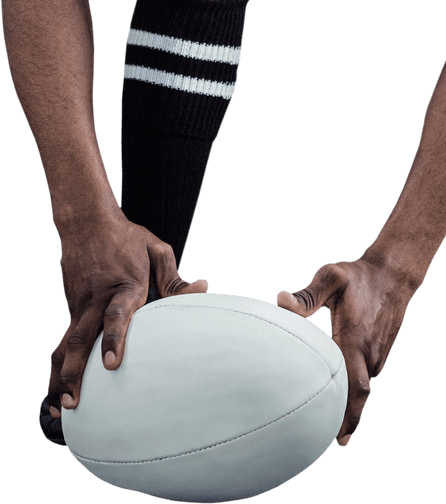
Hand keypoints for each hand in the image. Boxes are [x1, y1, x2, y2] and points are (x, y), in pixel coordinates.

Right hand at [46, 211, 207, 417]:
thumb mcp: (156, 250)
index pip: (118, 315)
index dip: (114, 339)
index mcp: (125, 284)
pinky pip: (64, 338)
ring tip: (61, 406)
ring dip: (61, 376)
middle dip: (76, 373)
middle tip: (74, 403)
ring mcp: (80, 304)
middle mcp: (98, 298)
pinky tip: (59, 387)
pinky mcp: (71, 307)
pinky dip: (59, 363)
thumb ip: (174, 277)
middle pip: (81, 339)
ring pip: (66, 344)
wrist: (86, 221)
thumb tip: (203, 287)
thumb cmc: (127, 238)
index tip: (110, 365)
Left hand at [278, 257, 416, 445]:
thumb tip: (280, 300)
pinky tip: (339, 392)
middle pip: (360, 397)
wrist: (394, 273)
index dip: (348, 416)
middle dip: (346, 421)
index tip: (337, 440)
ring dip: (348, 404)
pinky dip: (354, 389)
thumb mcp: (332, 277)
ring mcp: (378, 353)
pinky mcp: (381, 351)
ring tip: (326, 421)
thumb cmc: (359, 275)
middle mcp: (369, 352)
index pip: (355, 388)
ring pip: (362, 386)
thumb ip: (307, 294)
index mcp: (356, 339)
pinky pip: (366, 376)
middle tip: (325, 443)